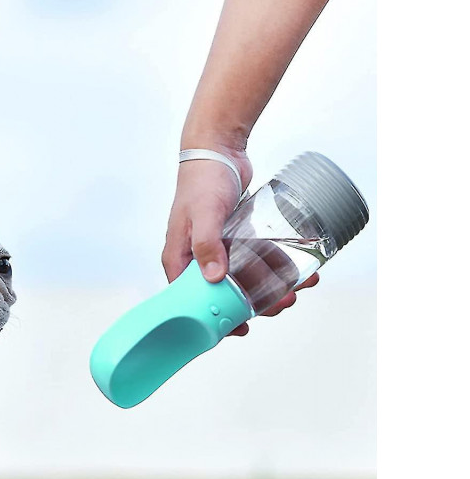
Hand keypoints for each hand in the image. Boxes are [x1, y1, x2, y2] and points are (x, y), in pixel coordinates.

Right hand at [161, 151, 317, 335]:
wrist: (217, 148)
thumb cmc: (202, 179)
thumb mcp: (203, 213)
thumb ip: (206, 244)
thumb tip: (213, 278)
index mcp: (178, 259)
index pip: (190, 300)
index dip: (214, 319)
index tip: (238, 330)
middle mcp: (196, 258)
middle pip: (223, 294)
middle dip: (255, 303)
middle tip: (282, 303)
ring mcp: (217, 249)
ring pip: (244, 279)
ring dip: (271, 286)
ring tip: (299, 286)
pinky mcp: (235, 239)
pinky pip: (256, 260)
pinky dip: (275, 266)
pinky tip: (298, 269)